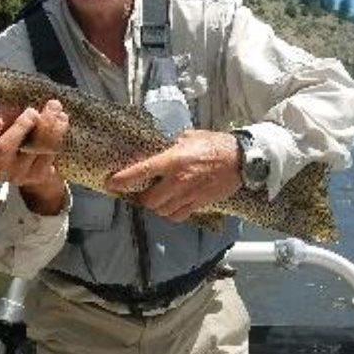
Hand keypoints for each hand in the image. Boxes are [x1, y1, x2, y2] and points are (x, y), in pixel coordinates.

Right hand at [0, 100, 68, 214]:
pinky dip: (58, 132)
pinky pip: (49, 151)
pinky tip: (62, 119)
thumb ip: (9, 114)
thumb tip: (19, 93)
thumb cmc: (19, 136)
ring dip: (46, 125)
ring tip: (53, 107)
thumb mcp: (9, 125)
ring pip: (32, 149)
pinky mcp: (39, 175)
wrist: (38, 163)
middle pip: (5, 148)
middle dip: (20, 126)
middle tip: (32, 111)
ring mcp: (19, 173)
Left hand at [106, 129, 241, 222]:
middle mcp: (178, 180)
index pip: (142, 171)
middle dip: (143, 198)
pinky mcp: (199, 204)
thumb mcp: (190, 137)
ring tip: (158, 199)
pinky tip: (172, 205)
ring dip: (156, 207)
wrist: (241, 160)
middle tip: (142, 192)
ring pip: (162, 211)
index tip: (111, 184)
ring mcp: (188, 195)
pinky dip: (171, 213)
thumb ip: (173, 146)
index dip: (123, 179)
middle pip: (149, 200)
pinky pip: (177, 216)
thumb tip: (161, 151)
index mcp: (174, 160)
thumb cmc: (215, 144)